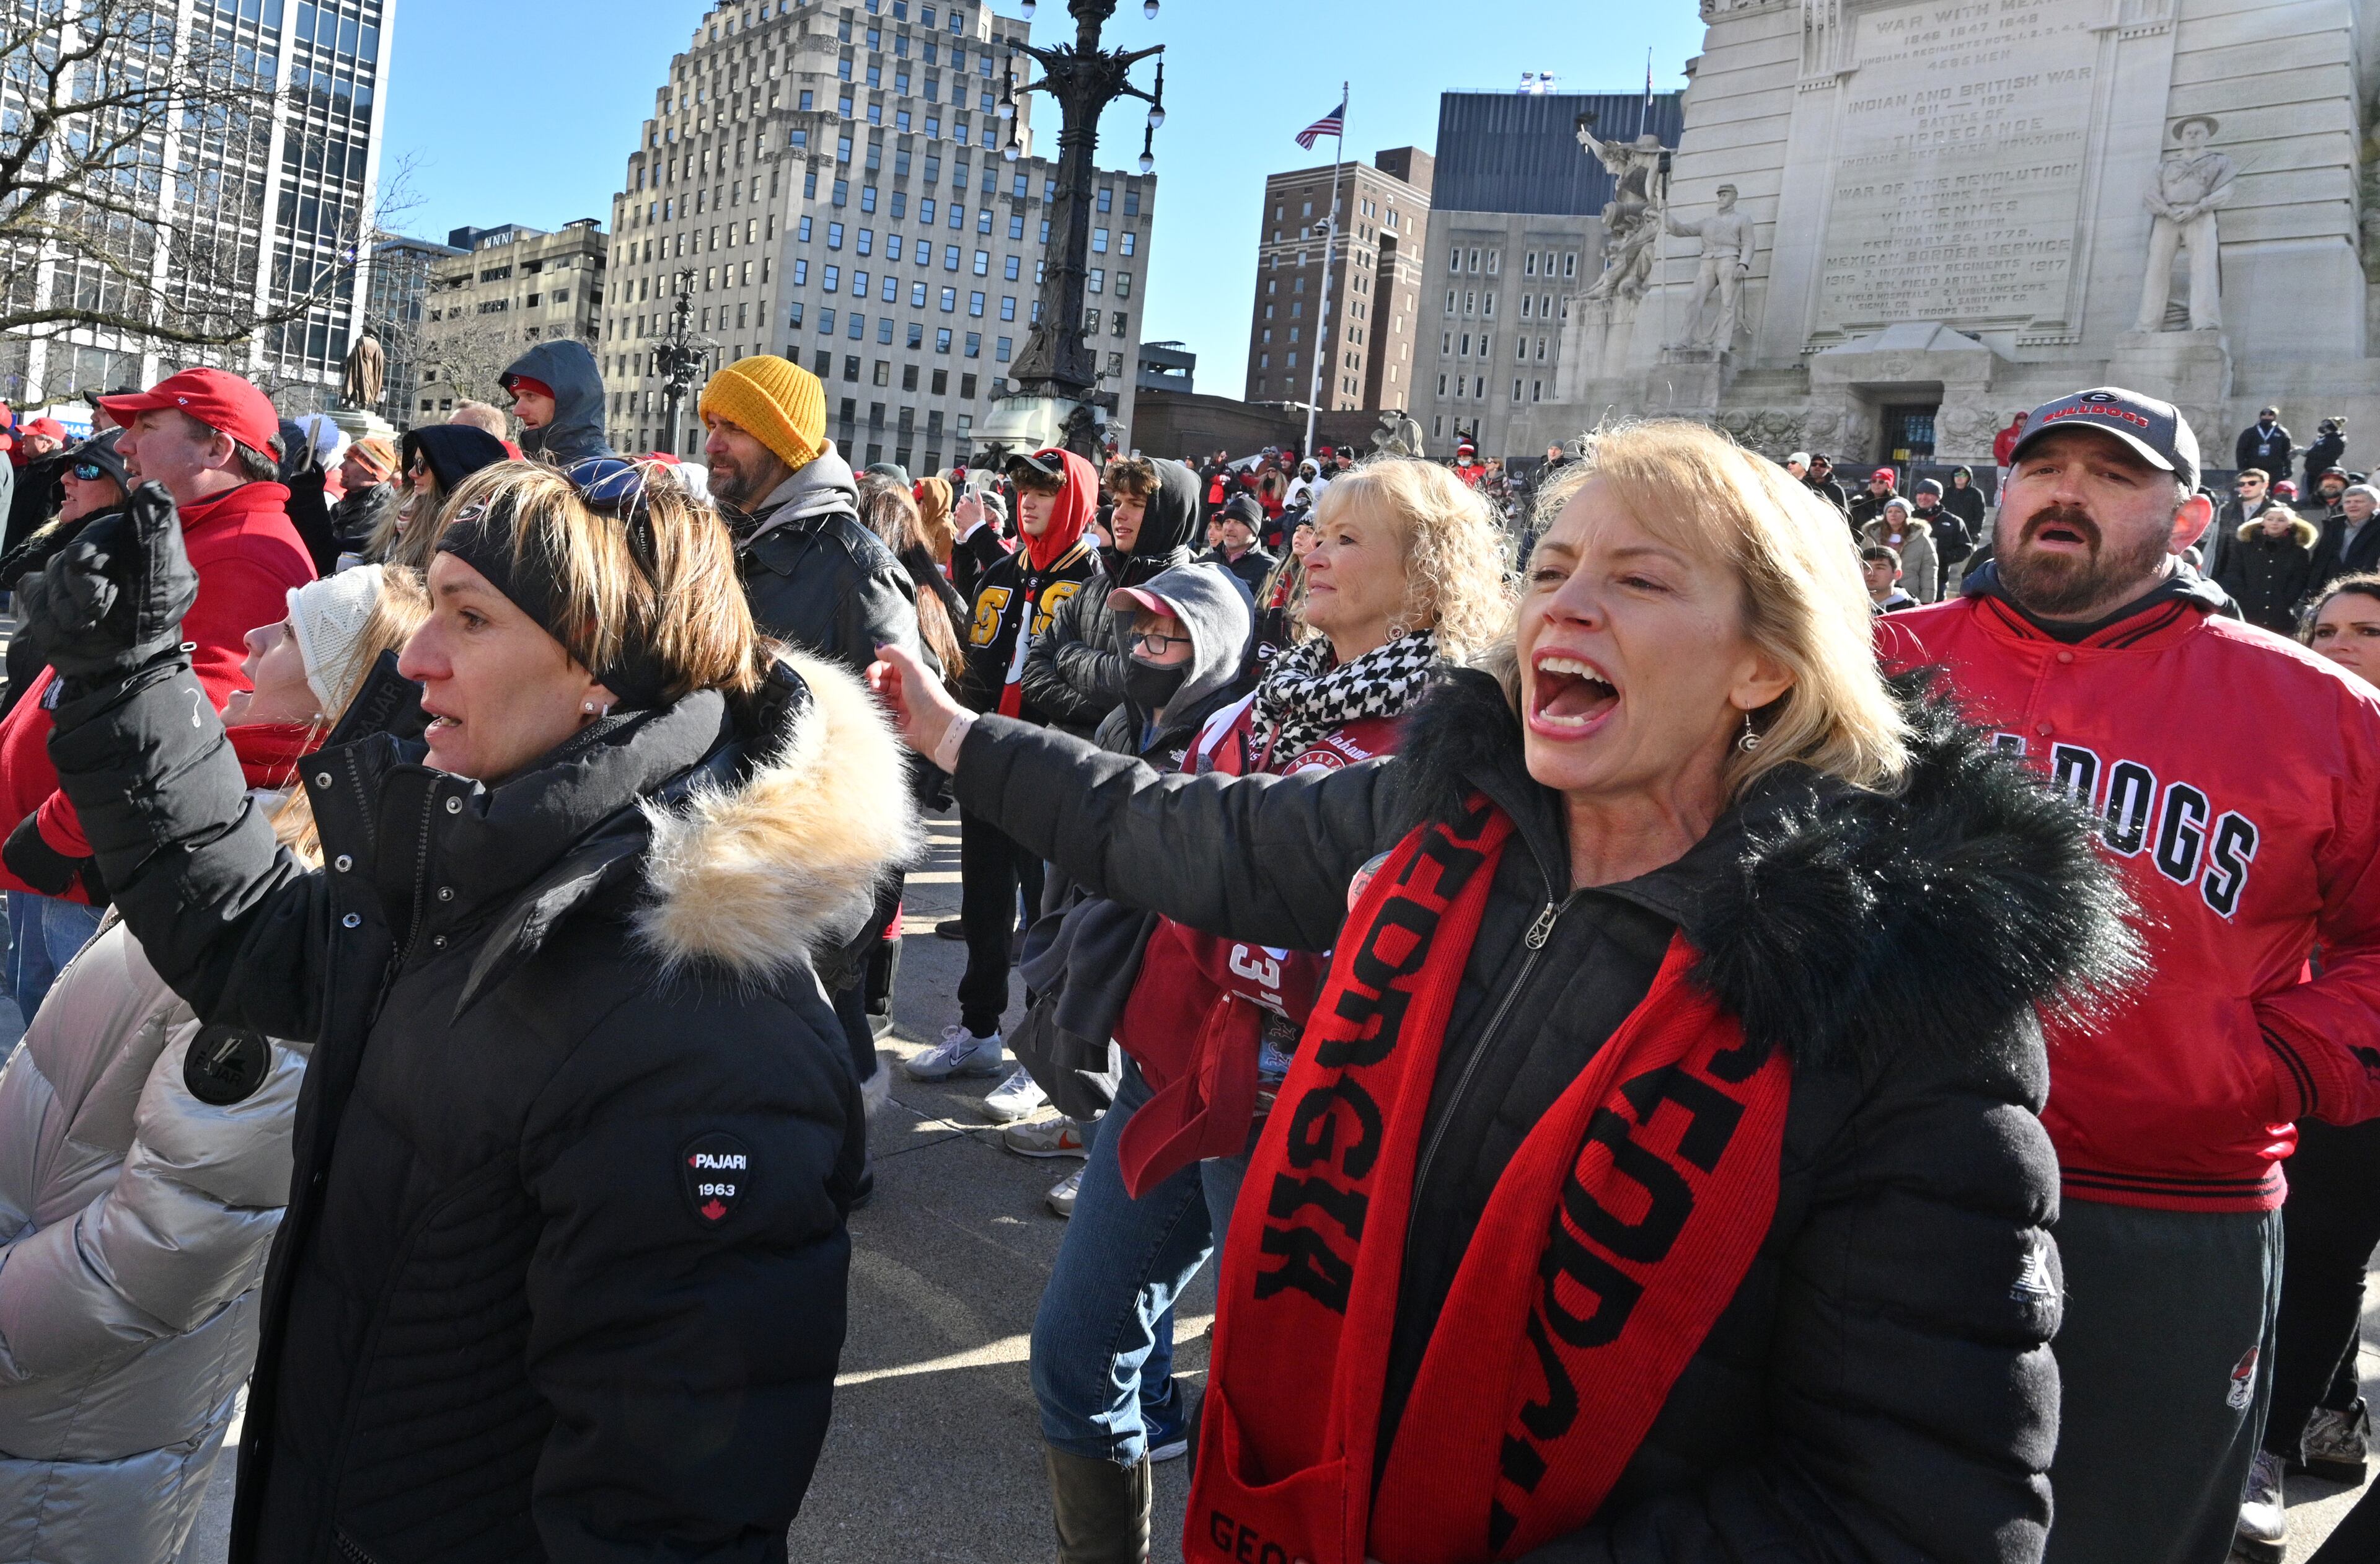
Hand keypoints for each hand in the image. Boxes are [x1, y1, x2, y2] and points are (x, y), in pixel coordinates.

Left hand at [3, 814, 93, 899]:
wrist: (58, 831)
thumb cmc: (47, 822)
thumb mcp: (32, 827)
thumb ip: (33, 838)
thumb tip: (43, 841)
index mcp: (9, 851)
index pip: (19, 858)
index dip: (34, 857)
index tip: (46, 854)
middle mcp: (15, 867)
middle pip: (29, 871)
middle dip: (42, 868)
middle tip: (57, 861)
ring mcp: (30, 878)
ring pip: (42, 881)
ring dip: (52, 875)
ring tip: (67, 866)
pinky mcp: (45, 885)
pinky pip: (54, 888)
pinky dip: (63, 883)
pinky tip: (71, 874)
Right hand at [14, 482, 197, 678]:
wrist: (119, 665)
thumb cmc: (148, 623)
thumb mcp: (166, 581)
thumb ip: (155, 535)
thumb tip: (154, 488)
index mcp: (127, 541)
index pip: (96, 538)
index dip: (94, 558)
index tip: (99, 577)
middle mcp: (96, 550)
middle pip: (72, 557)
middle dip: (86, 591)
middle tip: (102, 610)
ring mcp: (66, 570)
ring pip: (53, 578)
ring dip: (72, 609)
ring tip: (94, 623)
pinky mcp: (42, 589)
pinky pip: (35, 593)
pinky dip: (52, 615)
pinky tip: (74, 625)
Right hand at [867, 643, 964, 763]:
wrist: (937, 726)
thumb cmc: (928, 695)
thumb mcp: (913, 667)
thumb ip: (895, 654)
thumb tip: (879, 648)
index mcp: (912, 675)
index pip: (889, 667)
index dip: (878, 668)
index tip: (871, 673)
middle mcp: (907, 690)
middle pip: (883, 682)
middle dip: (874, 680)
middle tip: (872, 684)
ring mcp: (902, 707)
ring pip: (881, 698)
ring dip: (874, 695)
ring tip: (874, 696)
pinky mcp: (897, 723)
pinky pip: (882, 714)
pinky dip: (877, 710)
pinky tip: (877, 708)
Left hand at [955, 489, 984, 530]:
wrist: (976, 528)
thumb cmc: (979, 518)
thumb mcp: (980, 506)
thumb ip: (978, 497)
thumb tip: (977, 490)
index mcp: (967, 503)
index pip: (963, 497)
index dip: (965, 499)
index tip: (965, 500)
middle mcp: (961, 508)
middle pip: (959, 503)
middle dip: (962, 505)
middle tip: (967, 509)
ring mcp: (958, 514)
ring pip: (957, 510)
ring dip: (960, 511)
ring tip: (966, 514)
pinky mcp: (957, 519)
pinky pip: (956, 516)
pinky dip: (959, 517)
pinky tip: (964, 519)